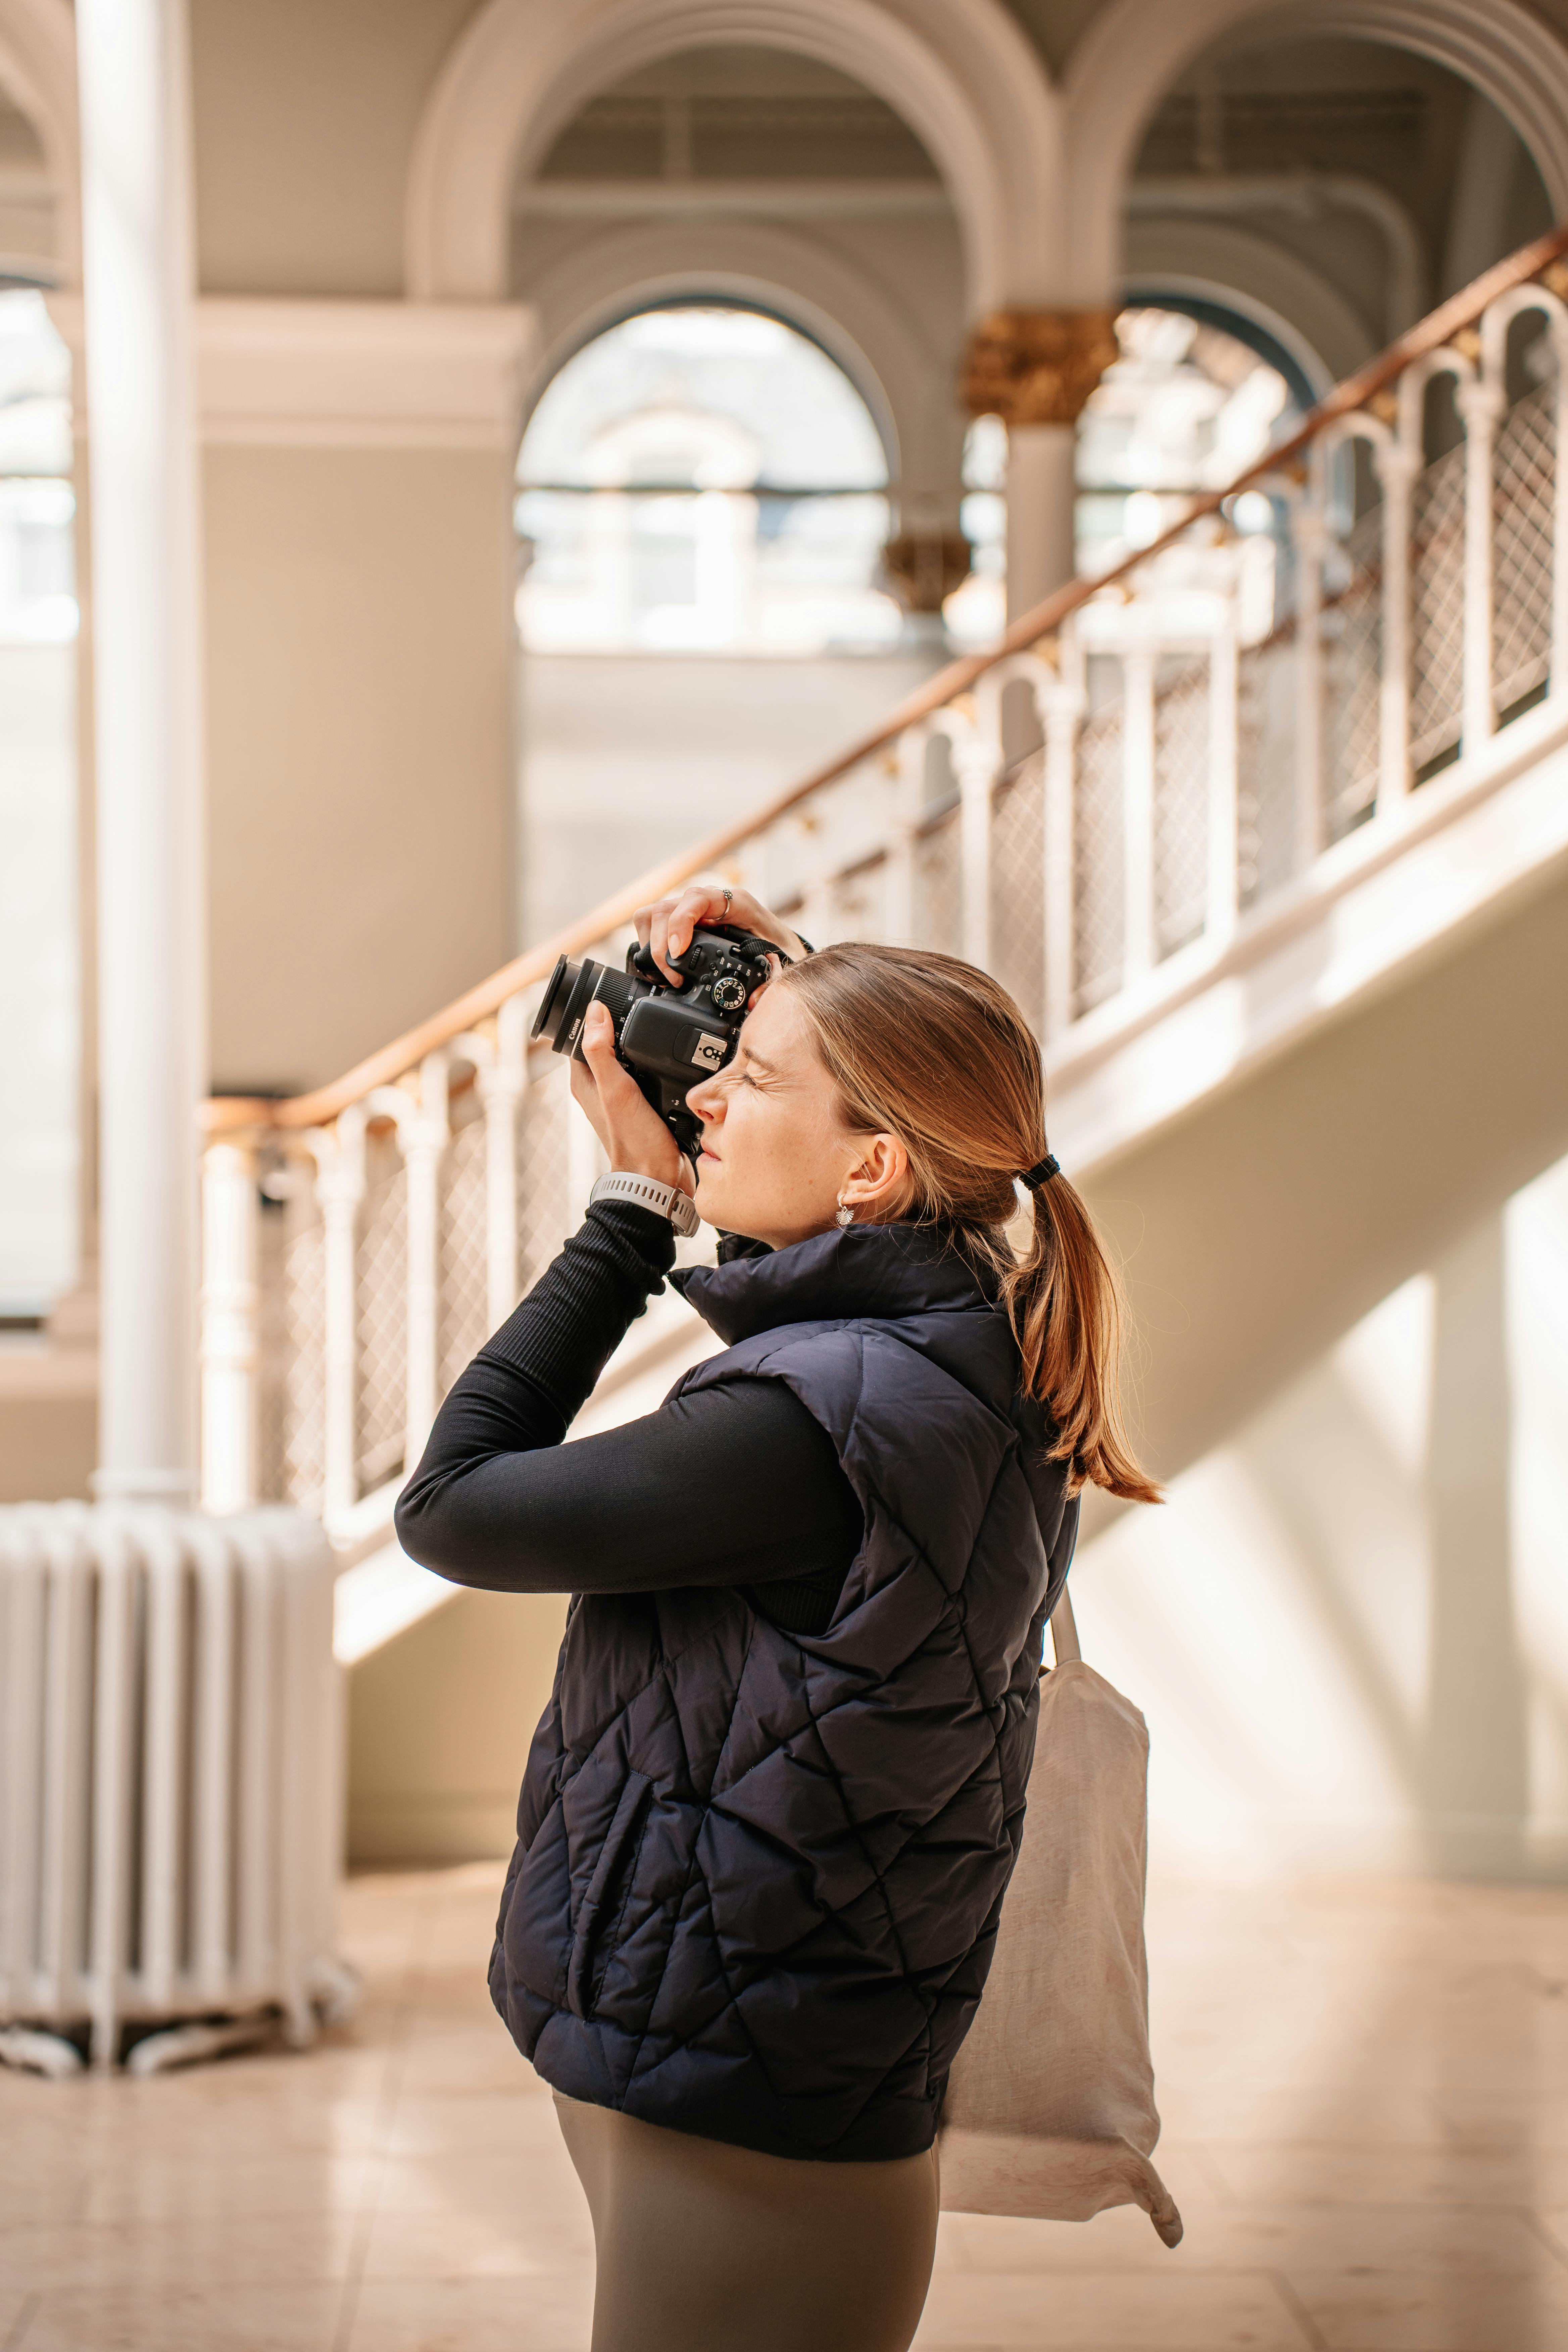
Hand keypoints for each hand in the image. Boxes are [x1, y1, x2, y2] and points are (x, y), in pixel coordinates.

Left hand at [569, 1001, 691, 1193]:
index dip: (597, 1014)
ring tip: (658, 1026)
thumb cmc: (633, 1141)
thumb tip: (595, 1011)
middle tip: (643, 1006)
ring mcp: (623, 1095)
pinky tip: (672, 1056)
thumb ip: (602, 1052)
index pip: (584, 1034)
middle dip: (624, 1025)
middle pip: (609, 1043)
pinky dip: (658, 1062)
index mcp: (586, 1080)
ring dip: (643, 1044)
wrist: (658, 1178)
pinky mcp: (645, 1103)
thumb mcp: (616, 1090)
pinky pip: (648, 1073)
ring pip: (631, 1057)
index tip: (616, 997)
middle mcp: (602, 1086)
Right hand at [635, 880, 806, 996]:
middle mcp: (710, 902)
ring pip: (653, 915)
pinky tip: (661, 967)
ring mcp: (692, 911)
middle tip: (674, 979)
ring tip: (668, 975)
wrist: (781, 945)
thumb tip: (753, 1001)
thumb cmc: (782, 949)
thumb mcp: (784, 963)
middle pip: (666, 909)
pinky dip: (649, 945)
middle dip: (661, 946)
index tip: (678, 951)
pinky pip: (653, 924)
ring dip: (652, 946)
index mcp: (736, 903)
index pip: (698, 898)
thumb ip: (772, 981)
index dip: (681, 922)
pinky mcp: (681, 922)